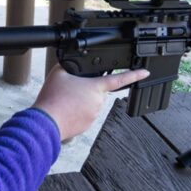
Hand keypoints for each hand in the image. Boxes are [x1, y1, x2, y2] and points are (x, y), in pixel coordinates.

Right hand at [33, 66, 149, 141]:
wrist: (46, 123)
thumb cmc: (53, 99)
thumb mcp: (59, 73)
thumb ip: (69, 65)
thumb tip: (72, 64)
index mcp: (95, 87)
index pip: (119, 80)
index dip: (134, 75)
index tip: (145, 73)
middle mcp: (98, 102)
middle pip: (97, 91)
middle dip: (86, 89)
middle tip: (69, 90)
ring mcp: (93, 115)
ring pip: (90, 103)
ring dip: (80, 101)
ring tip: (64, 101)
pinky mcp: (87, 126)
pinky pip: (85, 115)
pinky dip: (77, 112)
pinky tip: (66, 110)